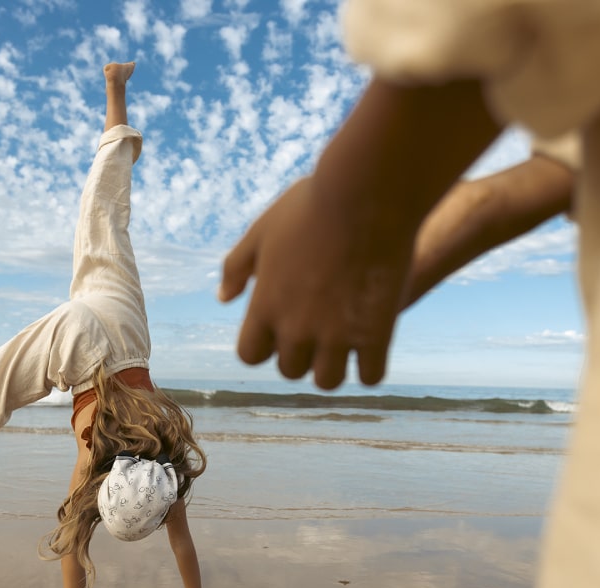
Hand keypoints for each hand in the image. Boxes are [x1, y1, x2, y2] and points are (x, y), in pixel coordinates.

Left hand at [220, 176, 411, 388]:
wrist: (367, 194)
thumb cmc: (313, 205)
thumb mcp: (262, 230)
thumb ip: (238, 267)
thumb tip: (223, 297)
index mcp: (264, 306)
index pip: (250, 355)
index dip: (265, 345)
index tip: (281, 327)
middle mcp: (296, 328)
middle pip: (289, 370)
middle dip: (301, 354)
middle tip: (320, 328)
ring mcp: (336, 335)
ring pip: (326, 381)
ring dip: (334, 367)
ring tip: (346, 342)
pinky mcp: (376, 335)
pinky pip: (370, 376)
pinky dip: (370, 367)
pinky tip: (373, 343)